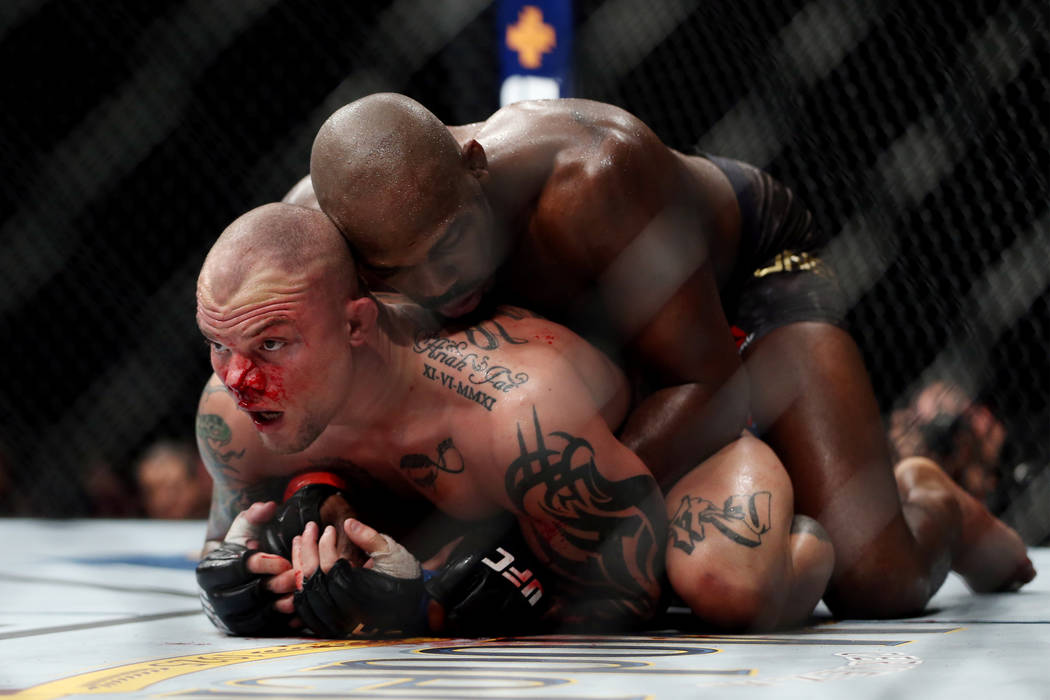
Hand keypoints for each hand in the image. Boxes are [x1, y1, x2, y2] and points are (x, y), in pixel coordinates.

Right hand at [196, 501, 297, 634]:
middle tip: (297, 576)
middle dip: (274, 585)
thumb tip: (269, 507)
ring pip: (255, 615)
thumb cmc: (240, 547)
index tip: (284, 559)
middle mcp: (214, 597)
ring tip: (300, 592)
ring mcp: (227, 616)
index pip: (235, 569)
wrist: (233, 575)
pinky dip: (282, 621)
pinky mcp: (242, 629)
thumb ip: (255, 514)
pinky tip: (299, 609)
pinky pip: (262, 629)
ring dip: (280, 605)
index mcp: (210, 570)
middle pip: (247, 595)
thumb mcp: (245, 526)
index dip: (261, 564)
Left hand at [291, 518, 425, 636]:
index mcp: (363, 595)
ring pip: (305, 594)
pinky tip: (298, 566)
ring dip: (298, 564)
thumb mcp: (391, 552)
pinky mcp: (330, 623)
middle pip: (314, 581)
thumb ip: (369, 538)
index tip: (328, 529)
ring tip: (300, 542)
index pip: (331, 569)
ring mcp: (337, 620)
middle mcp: (347, 612)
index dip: (326, 546)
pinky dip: (298, 586)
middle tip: (309, 529)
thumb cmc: (402, 576)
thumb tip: (348, 523)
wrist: (410, 602)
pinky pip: (305, 608)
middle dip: (307, 550)